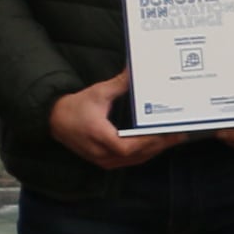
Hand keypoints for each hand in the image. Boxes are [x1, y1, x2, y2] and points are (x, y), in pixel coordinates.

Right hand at [50, 75, 166, 170]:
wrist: (54, 120)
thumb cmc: (75, 106)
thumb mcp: (98, 93)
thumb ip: (119, 84)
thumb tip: (134, 71)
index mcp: (98, 136)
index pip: (128, 147)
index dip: (148, 143)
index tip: (166, 134)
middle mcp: (101, 152)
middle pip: (136, 156)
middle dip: (159, 145)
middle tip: (178, 135)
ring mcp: (102, 160)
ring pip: (134, 161)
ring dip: (154, 151)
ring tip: (173, 139)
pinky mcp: (104, 161)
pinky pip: (128, 161)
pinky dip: (143, 154)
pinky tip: (157, 145)